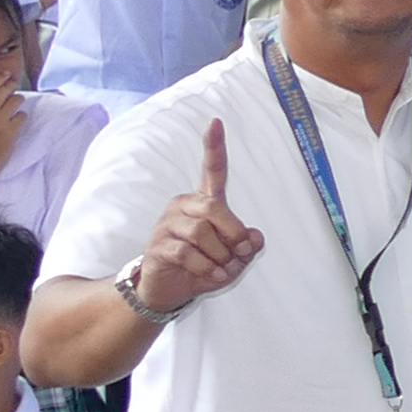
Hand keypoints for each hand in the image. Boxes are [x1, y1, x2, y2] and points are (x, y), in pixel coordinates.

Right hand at [136, 124, 268, 305]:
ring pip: (202, 233)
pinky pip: (188, 253)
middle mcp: (183, 206)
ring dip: (219, 257)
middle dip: (233, 235)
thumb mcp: (235, 257)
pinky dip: (206, 268)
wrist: (169, 289)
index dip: (214, 147)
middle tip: (237, 254)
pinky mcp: (157, 245)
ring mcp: (167, 224)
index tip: (215, 122)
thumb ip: (248, 245)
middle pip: (215, 208)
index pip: (211, 170)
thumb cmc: (204, 266)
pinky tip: (210, 275)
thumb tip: (254, 237)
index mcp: (204, 202)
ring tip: (219, 268)